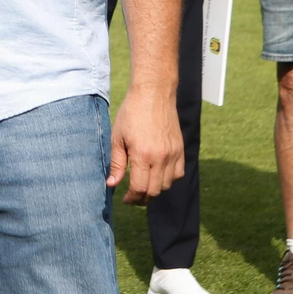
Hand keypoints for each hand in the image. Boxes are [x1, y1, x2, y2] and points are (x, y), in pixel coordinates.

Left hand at [107, 86, 183, 204]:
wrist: (154, 94)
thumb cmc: (131, 113)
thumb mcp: (117, 137)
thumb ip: (116, 163)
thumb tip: (112, 184)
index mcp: (143, 155)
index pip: (140, 189)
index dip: (132, 198)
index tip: (125, 199)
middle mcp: (161, 157)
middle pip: (154, 191)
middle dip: (142, 198)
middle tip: (132, 196)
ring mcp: (173, 154)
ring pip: (167, 185)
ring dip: (155, 189)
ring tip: (143, 185)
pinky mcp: (180, 149)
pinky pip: (178, 173)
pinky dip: (168, 179)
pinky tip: (157, 174)